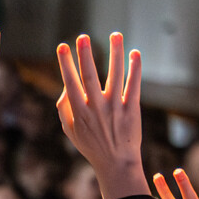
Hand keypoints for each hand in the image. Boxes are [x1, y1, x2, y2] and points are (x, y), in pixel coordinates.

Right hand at [56, 32, 144, 198]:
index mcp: (78, 112)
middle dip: (85, 55)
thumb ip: (63, 108)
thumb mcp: (69, 130)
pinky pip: (134, 85)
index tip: (63, 46)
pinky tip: (135, 53)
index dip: (65, 64)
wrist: (116, 163)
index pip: (70, 83)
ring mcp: (115, 108)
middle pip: (90, 77)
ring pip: (115, 75)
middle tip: (83, 37)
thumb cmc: (90, 144)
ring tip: (115, 35)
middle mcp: (96, 108)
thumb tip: (66, 85)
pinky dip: (135, 68)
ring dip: (115, 54)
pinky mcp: (132, 109)